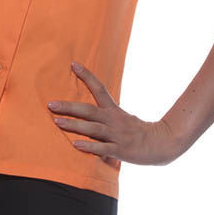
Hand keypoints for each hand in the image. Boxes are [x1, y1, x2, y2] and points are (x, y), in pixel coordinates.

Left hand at [47, 61, 179, 169]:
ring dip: (74, 125)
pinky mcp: (120, 150)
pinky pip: (102, 148)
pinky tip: (75, 145)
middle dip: (68, 107)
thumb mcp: (123, 118)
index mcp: (114, 110)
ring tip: (57, 121)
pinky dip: (89, 147)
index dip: (86, 76)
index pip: (99, 88)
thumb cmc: (139, 132)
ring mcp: (117, 135)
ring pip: (92, 129)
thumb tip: (91, 114)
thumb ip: (107, 116)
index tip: (73, 64)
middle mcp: (114, 120)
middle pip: (89, 111)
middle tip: (50, 104)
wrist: (162, 144)